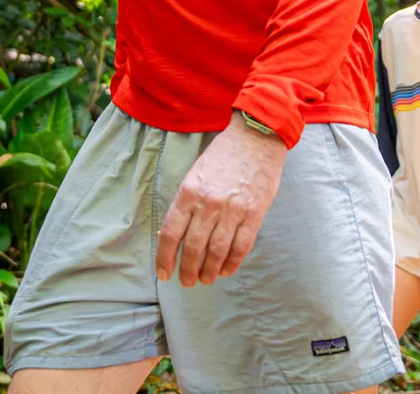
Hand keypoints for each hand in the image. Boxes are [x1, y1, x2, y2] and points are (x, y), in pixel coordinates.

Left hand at [156, 113, 286, 286]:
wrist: (255, 138)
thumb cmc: (222, 156)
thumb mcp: (195, 175)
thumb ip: (185, 203)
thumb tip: (171, 235)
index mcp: (188, 192)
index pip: (171, 233)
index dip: (165, 258)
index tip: (164, 274)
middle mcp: (208, 204)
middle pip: (193, 247)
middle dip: (187, 270)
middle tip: (187, 282)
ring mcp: (233, 210)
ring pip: (217, 251)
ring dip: (209, 271)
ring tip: (206, 279)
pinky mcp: (254, 213)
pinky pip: (241, 246)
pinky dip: (232, 262)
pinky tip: (226, 270)